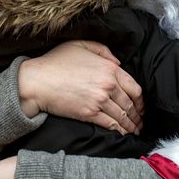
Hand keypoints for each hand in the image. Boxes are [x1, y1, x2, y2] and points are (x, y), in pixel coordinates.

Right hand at [17, 40, 143, 134]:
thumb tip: (118, 63)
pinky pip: (111, 124)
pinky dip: (120, 130)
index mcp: (110, 68)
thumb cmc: (56, 61)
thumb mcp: (81, 45)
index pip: (134, 88)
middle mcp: (108, 85)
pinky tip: (123, 133)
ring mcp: (100, 101)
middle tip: (140, 122)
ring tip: (135, 130)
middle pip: (130, 104)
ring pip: (122, 116)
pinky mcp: (89, 114)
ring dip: (131, 125)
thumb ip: (104, 51)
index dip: (140, 100)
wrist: (37, 81)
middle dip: (137, 115)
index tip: (141, 106)